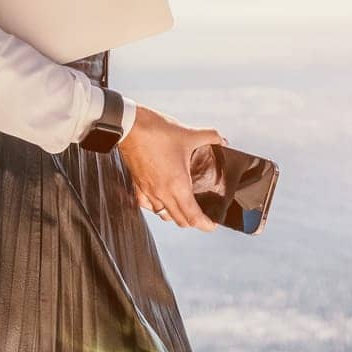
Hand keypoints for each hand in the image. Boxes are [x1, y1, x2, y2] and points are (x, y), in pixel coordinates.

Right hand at [118, 104, 225, 231]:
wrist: (130, 126)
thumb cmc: (156, 132)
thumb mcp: (189, 134)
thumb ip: (210, 137)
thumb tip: (222, 140)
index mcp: (177, 186)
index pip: (193, 217)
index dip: (205, 225)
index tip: (212, 225)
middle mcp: (162, 193)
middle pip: (179, 220)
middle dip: (193, 222)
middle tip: (202, 216)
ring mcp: (148, 191)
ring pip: (163, 215)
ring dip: (175, 215)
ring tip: (183, 207)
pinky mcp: (137, 186)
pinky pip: (147, 206)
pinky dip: (156, 207)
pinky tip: (160, 200)